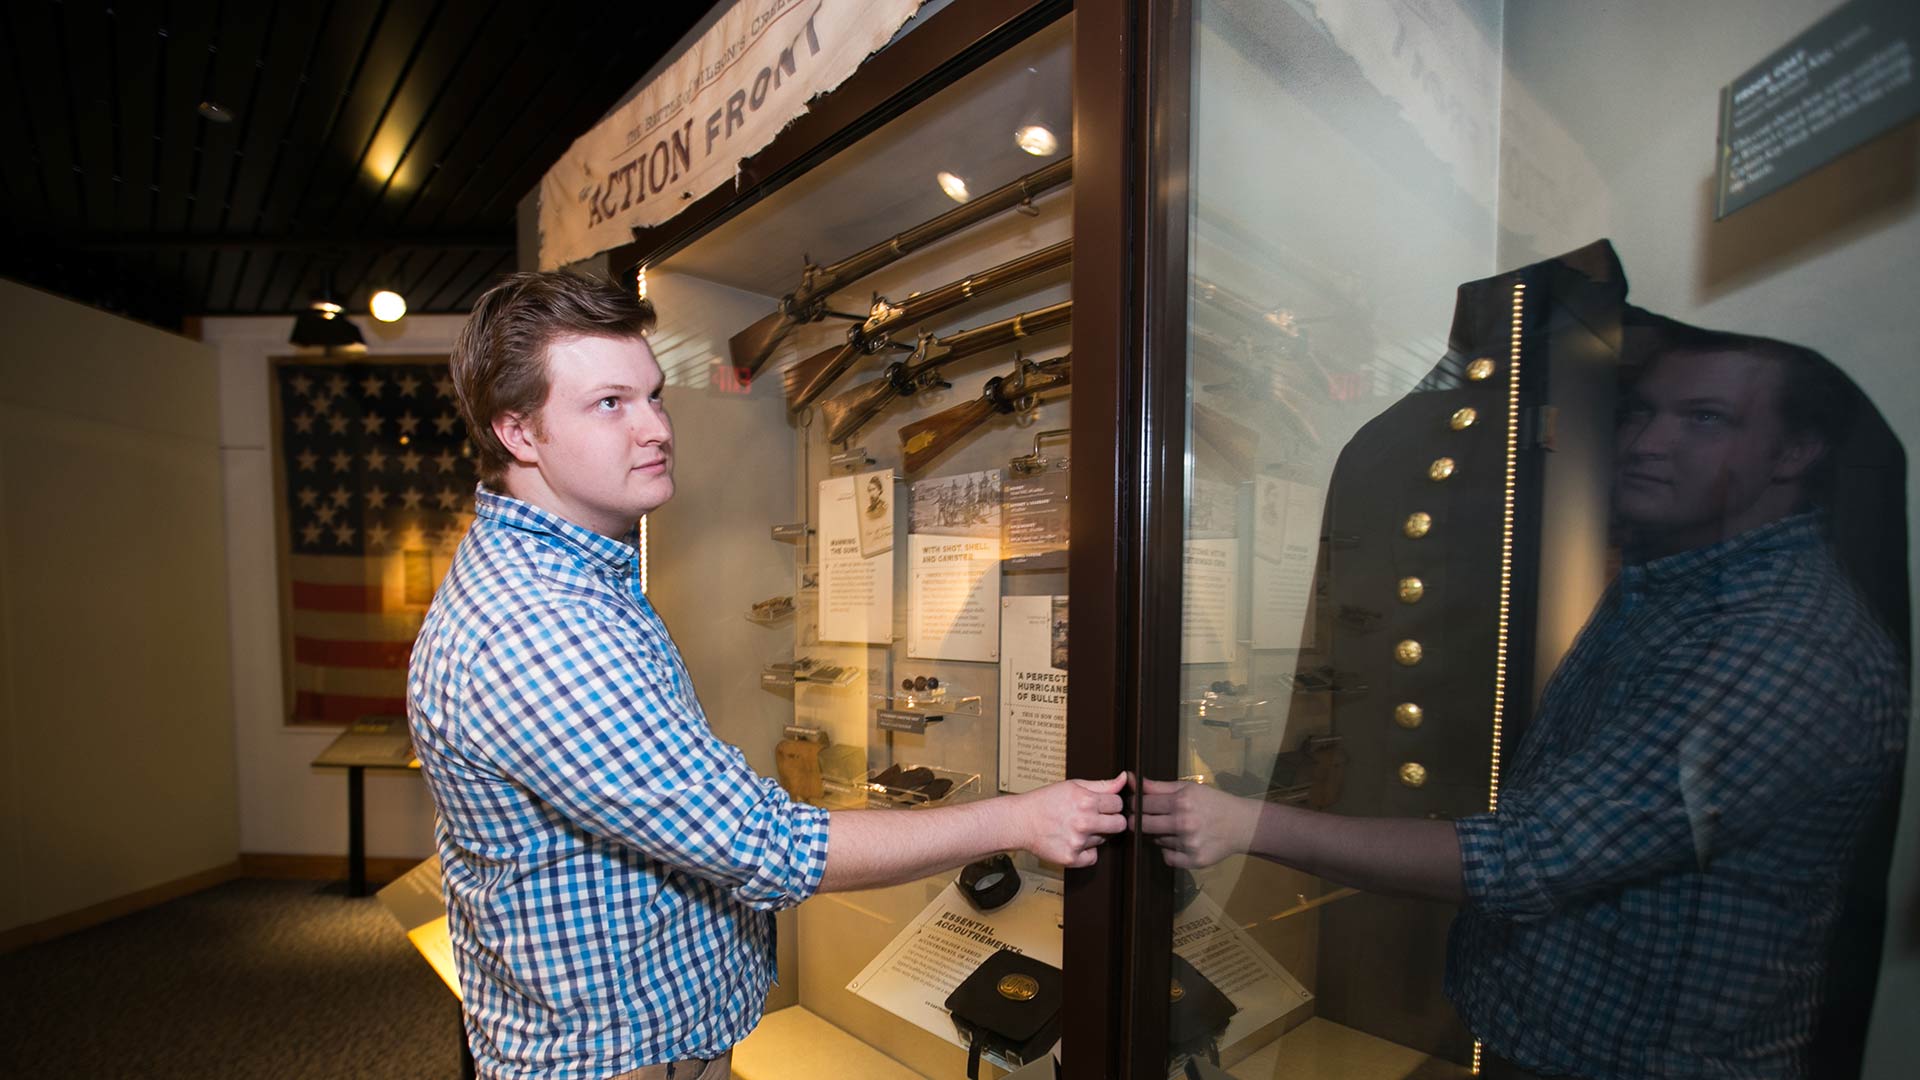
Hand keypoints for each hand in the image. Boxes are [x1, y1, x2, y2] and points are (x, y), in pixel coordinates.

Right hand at [1011, 773, 1128, 866]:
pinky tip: (1073, 841)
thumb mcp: (1073, 786)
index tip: (1101, 805)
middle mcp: (1083, 822)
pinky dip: (1086, 852)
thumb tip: (1124, 779)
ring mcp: (1077, 842)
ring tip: (1076, 827)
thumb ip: (1101, 785)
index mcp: (1086, 801)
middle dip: (1111, 820)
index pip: (1118, 804)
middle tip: (1095, 818)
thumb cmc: (1044, 801)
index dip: (1110, 804)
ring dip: (1094, 835)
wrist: (1020, 821)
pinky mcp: (1071, 858)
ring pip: (1104, 840)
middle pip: (1119, 825)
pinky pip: (1092, 857)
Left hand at [1139, 777, 1259, 868]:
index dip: (1135, 804)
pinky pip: (1167, 858)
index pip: (1143, 804)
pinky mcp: (1194, 861)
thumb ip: (1158, 786)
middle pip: (1143, 825)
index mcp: (1181, 802)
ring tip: (1174, 828)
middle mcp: (1184, 823)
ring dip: (1160, 835)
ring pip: (1157, 841)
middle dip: (1139, 821)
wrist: (1242, 824)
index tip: (1134, 805)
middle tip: (1144, 818)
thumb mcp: (1188, 788)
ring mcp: (1189, 844)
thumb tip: (1130, 779)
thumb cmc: (1213, 802)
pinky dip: (1170, 851)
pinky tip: (1180, 842)